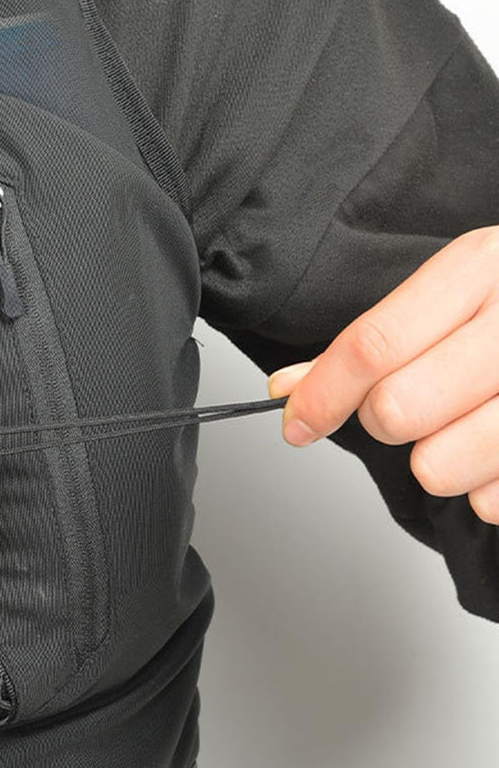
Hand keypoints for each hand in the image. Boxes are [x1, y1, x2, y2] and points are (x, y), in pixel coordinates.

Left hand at [267, 225, 498, 525]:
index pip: (374, 346)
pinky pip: (494, 499)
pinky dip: (488, 487)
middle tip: (412, 406)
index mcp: (481, 268)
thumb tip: (289, 386)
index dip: (321, 394)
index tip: (296, 423)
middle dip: (385, 421)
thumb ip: (372, 343)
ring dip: (437, 460)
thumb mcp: (457, 291)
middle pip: (397, 410)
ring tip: (467, 425)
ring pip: (438, 466)